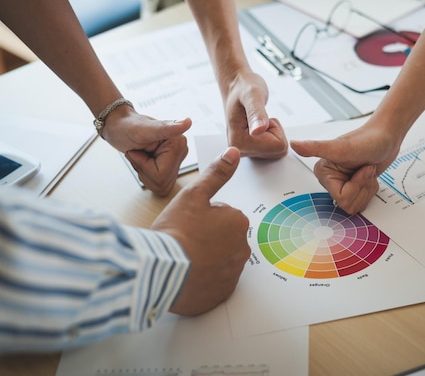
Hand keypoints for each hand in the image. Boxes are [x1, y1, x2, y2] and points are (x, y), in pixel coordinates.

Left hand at [101, 108, 191, 195]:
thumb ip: (166, 128)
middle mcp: (181, 151)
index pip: (162, 174)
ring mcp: (176, 160)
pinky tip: (144, 162)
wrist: (120, 127)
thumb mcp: (143, 129)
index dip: (144, 166)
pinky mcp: (170, 167)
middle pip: (162, 181)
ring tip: (141, 156)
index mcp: (179, 143)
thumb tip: (187, 122)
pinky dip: (146, 176)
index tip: (140, 150)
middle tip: (139, 153)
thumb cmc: (127, 126)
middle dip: (144, 170)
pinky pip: (159, 185)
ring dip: (144, 173)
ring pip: (161, 185)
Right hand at [152, 146, 250, 316]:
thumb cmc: (176, 231)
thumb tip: (233, 153)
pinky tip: (188, 276)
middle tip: (184, 241)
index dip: (202, 218)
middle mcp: (242, 248)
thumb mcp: (194, 195)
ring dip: (206, 259)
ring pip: (219, 260)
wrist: (160, 272)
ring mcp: (234, 273)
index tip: (188, 224)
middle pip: (223, 238)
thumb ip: (216, 174)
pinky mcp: (223, 293)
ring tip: (184, 259)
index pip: (222, 215)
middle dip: (207, 239)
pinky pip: (215, 283)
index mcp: (238, 222)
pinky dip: (205, 280)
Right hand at [223, 71, 287, 158]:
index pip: (278, 147)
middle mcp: (240, 150)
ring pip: (277, 150)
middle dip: (275, 132)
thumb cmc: (244, 88)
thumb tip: (257, 131)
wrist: (237, 86)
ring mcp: (245, 150)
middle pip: (278, 151)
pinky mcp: (251, 149)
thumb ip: (256, 114)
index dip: (275, 129)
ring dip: (273, 133)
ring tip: (259, 120)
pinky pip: (274, 148)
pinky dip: (272, 136)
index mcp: (238, 142)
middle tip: (261, 118)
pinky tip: (259, 126)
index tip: (261, 117)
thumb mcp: (253, 95)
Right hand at [290, 124, 400, 214]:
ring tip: (367, 170)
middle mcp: (332, 180)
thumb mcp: (341, 146)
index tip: (361, 168)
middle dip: (363, 187)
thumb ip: (316, 147)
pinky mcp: (355, 187)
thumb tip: (294, 144)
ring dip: (368, 188)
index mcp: (324, 173)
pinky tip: (369, 175)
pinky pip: (363, 201)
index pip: (341, 198)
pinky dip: (371, 189)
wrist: (386, 137)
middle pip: (349, 204)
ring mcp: (344, 184)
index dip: (356, 185)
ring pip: (357, 204)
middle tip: (365, 169)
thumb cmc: (368, 139)